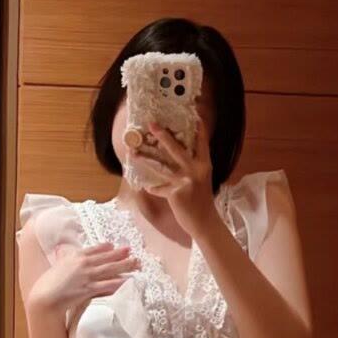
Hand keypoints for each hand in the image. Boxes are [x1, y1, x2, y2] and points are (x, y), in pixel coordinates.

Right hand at [27, 242, 139, 312]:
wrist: (44, 297)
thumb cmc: (47, 284)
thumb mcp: (56, 266)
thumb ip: (62, 258)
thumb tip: (61, 250)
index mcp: (74, 256)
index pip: (93, 249)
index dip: (104, 247)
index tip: (113, 245)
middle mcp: (82, 263)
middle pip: (105, 257)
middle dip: (120, 254)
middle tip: (131, 251)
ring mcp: (87, 276)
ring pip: (110, 269)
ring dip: (124, 266)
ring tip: (136, 263)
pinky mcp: (89, 288)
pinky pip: (107, 285)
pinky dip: (118, 282)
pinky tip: (128, 281)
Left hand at [137, 115, 218, 237]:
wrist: (204, 222)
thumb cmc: (201, 200)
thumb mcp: (202, 179)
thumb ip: (193, 166)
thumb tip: (178, 154)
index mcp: (205, 164)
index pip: (202, 142)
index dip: (199, 128)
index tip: (195, 114)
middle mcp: (196, 170)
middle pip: (177, 149)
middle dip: (163, 135)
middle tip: (151, 124)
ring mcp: (185, 181)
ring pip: (161, 166)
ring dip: (145, 158)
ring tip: (133, 152)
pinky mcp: (175, 193)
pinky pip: (158, 187)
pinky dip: (152, 188)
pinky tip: (146, 187)